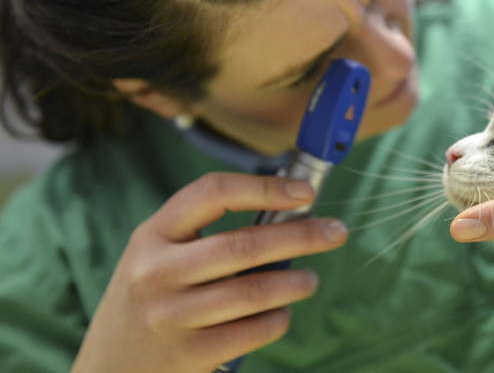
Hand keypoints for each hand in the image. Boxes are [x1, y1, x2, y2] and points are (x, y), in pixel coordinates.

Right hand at [71, 173, 347, 372]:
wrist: (108, 369)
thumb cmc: (149, 300)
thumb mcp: (158, 257)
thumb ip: (204, 235)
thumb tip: (286, 212)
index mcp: (153, 235)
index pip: (212, 192)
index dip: (264, 187)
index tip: (305, 191)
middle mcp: (156, 272)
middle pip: (244, 244)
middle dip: (302, 235)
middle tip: (336, 232)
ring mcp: (171, 317)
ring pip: (254, 292)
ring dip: (296, 282)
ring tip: (310, 281)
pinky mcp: (189, 356)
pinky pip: (251, 332)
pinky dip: (277, 321)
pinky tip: (282, 315)